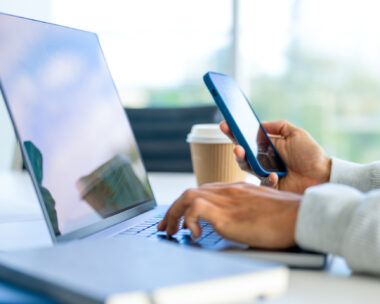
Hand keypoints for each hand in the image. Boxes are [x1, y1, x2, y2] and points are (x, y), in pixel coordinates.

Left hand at [158, 182, 301, 248]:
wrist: (300, 216)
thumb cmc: (287, 216)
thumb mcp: (261, 209)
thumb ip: (246, 211)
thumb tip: (238, 223)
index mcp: (236, 189)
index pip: (203, 190)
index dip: (187, 203)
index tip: (180, 217)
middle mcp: (228, 191)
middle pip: (190, 192)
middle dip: (173, 209)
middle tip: (166, 226)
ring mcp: (226, 201)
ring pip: (187, 197)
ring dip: (173, 214)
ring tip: (171, 231)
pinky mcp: (227, 214)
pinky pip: (195, 208)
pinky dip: (188, 219)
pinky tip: (195, 234)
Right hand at [220, 120, 331, 193]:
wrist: (323, 176)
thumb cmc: (311, 155)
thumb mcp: (296, 134)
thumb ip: (278, 126)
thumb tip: (260, 123)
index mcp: (267, 147)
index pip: (247, 139)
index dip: (235, 132)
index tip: (225, 124)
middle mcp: (263, 160)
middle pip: (242, 153)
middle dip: (236, 147)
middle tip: (236, 144)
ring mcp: (264, 174)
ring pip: (246, 168)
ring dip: (243, 160)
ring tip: (242, 152)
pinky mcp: (269, 187)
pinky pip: (261, 183)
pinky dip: (267, 178)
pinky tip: (274, 175)